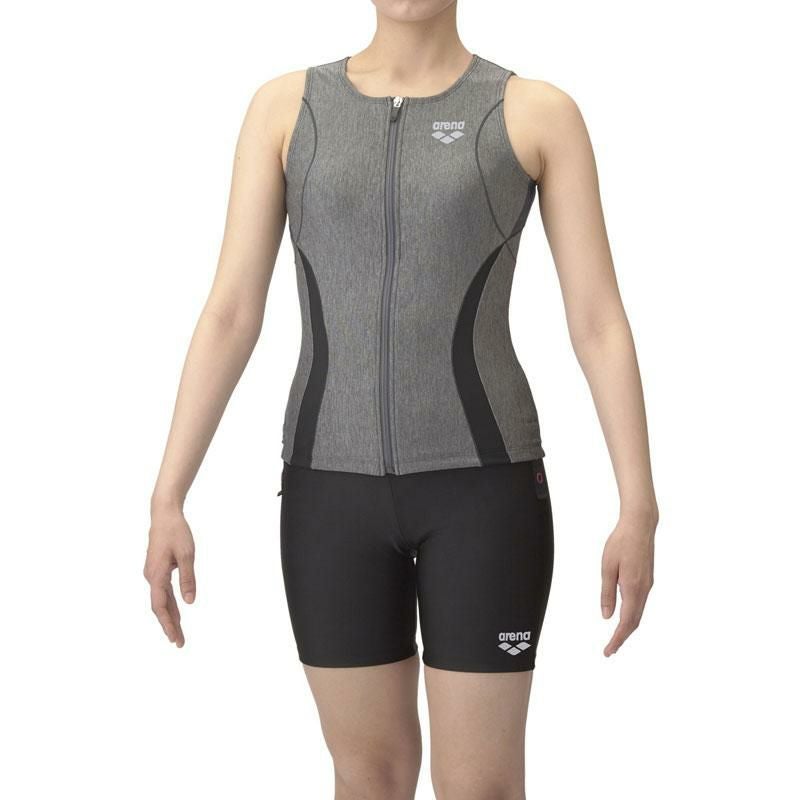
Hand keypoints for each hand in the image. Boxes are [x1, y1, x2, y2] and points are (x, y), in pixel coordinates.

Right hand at [143, 507, 195, 646]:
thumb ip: (187, 579)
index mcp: (156, 574)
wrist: (164, 514)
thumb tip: (190, 602)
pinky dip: (170, 604)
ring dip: (170, 616)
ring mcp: (153, 574)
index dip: (167, 623)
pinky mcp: (157, 570)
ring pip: (161, 600)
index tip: (175, 638)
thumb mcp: (187, 555)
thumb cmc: (176, 532)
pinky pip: (162, 592)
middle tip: (179, 643)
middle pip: (160, 607)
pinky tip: (177, 612)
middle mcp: (151, 577)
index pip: (160, 606)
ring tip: (179, 634)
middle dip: (170, 626)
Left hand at [600, 512, 655, 656]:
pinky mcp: (647, 580)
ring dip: (627, 627)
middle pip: (634, 621)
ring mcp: (647, 585)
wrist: (640, 525)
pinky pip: (640, 603)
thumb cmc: (621, 543)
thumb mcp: (607, 567)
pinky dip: (632, 615)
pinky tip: (623, 616)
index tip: (609, 651)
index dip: (617, 639)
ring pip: (638, 613)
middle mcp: (643, 590)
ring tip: (615, 637)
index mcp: (633, 588)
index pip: (626, 622)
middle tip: (609, 650)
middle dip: (622, 637)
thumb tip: (606, 616)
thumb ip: (607, 593)